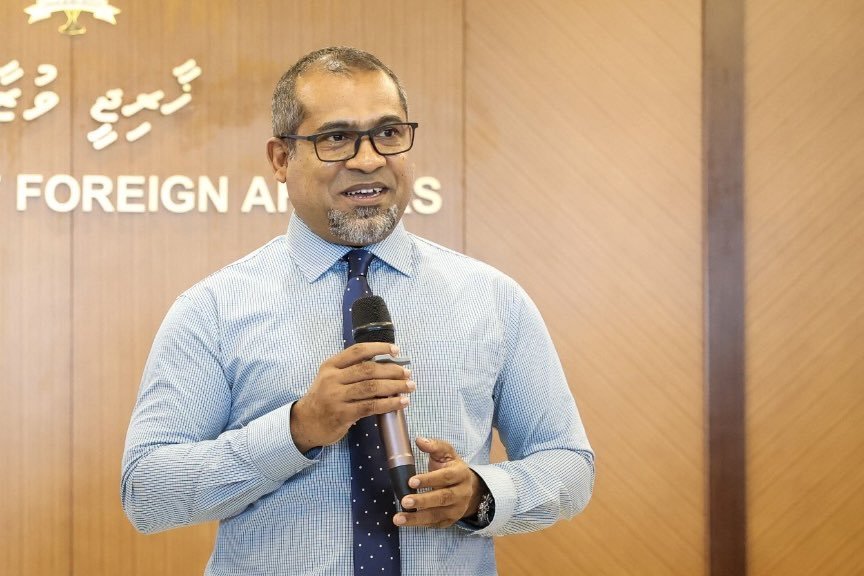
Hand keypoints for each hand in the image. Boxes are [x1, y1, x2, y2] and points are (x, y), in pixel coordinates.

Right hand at [290, 343, 414, 451]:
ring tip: (409, 387)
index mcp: (330, 365)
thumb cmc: (324, 399)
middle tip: (407, 373)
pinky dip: (389, 404)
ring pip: (371, 388)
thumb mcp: (330, 379)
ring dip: (394, 386)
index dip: (379, 348)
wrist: (305, 423)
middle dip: (392, 370)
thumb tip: (385, 366)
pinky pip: (371, 407)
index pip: (357, 351)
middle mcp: (332, 379)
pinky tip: (401, 403)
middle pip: (368, 370)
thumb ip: (351, 371)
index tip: (396, 350)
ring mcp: (336, 397)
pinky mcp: (342, 414)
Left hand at [393, 437, 484, 528]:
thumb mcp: (446, 453)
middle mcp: (462, 493)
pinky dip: (420, 524)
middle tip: (404, 501)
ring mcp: (457, 509)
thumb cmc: (451, 467)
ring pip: (437, 515)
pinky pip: (434, 524)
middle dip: (423, 500)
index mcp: (461, 474)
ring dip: (417, 518)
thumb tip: (419, 440)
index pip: (446, 477)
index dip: (429, 480)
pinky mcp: (450, 520)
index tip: (411, 481)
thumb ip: (434, 446)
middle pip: (443, 498)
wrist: (468, 487)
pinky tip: (406, 522)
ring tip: (398, 518)